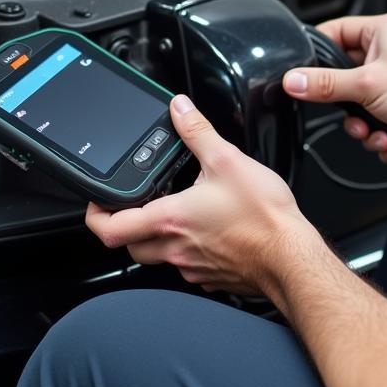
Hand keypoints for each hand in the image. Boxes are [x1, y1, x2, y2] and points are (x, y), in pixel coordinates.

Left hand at [84, 95, 321, 295]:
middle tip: (133, 205)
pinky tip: (207, 230)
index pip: (110, 229)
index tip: (98, 202)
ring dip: (157, 237)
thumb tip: (180, 109)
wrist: (291, 257)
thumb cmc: (264, 218)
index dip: (95, 215)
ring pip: (158, 256)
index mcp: (170, 219)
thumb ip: (197, 131)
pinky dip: (188, 248)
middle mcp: (175, 249)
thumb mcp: (228, 160)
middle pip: (130, 245)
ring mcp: (193, 267)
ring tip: (175, 211)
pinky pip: (188, 265)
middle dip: (126, 225)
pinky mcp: (212, 276)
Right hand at [283, 13, 386, 162]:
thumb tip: (294, 80)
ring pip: (358, 105)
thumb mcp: (366, 85)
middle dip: (346, 104)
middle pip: (344, 75)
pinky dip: (380, 135)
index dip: (317, 52)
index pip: (335, 31)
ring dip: (363, 125)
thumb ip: (325, 84)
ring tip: (373, 131)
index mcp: (383, 30)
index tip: (303, 71)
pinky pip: (375, 121)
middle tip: (349, 110)